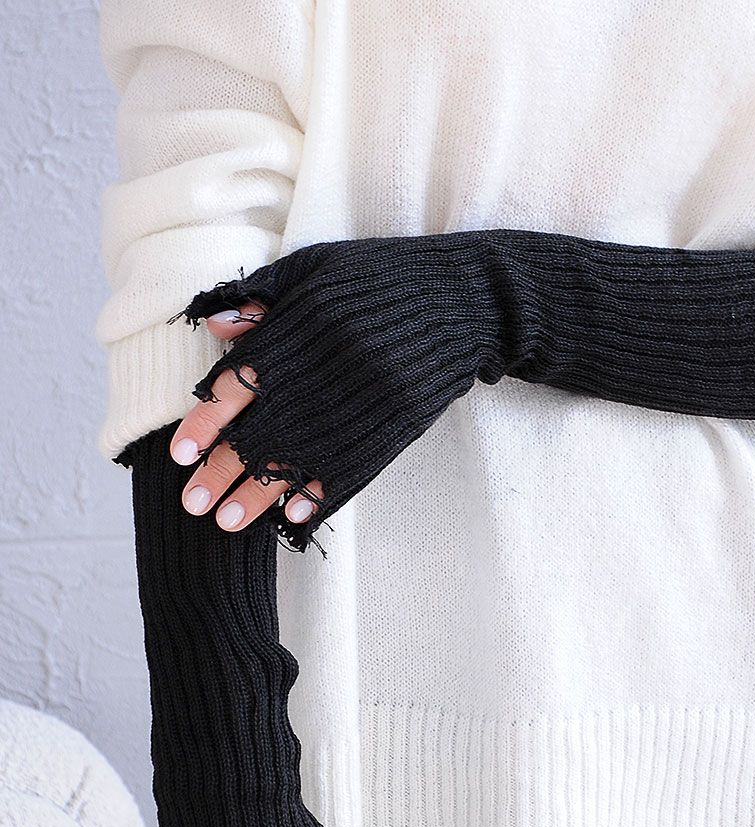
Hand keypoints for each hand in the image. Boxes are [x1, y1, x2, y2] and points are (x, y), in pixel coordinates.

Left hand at [165, 233, 505, 551]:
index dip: (208, 419)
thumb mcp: (318, 269)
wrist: (467, 300)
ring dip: (263, 495)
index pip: (245, 379)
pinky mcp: (399, 423)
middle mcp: (335, 366)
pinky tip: (293, 518)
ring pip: (305, 456)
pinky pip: (355, 467)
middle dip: (224, 471)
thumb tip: (212, 325)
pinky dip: (322, 493)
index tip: (179, 454)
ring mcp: (369, 400)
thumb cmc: (381, 280)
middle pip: (268, 428)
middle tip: (192, 505)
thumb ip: (264, 296)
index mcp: (308, 324)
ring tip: (229, 523)